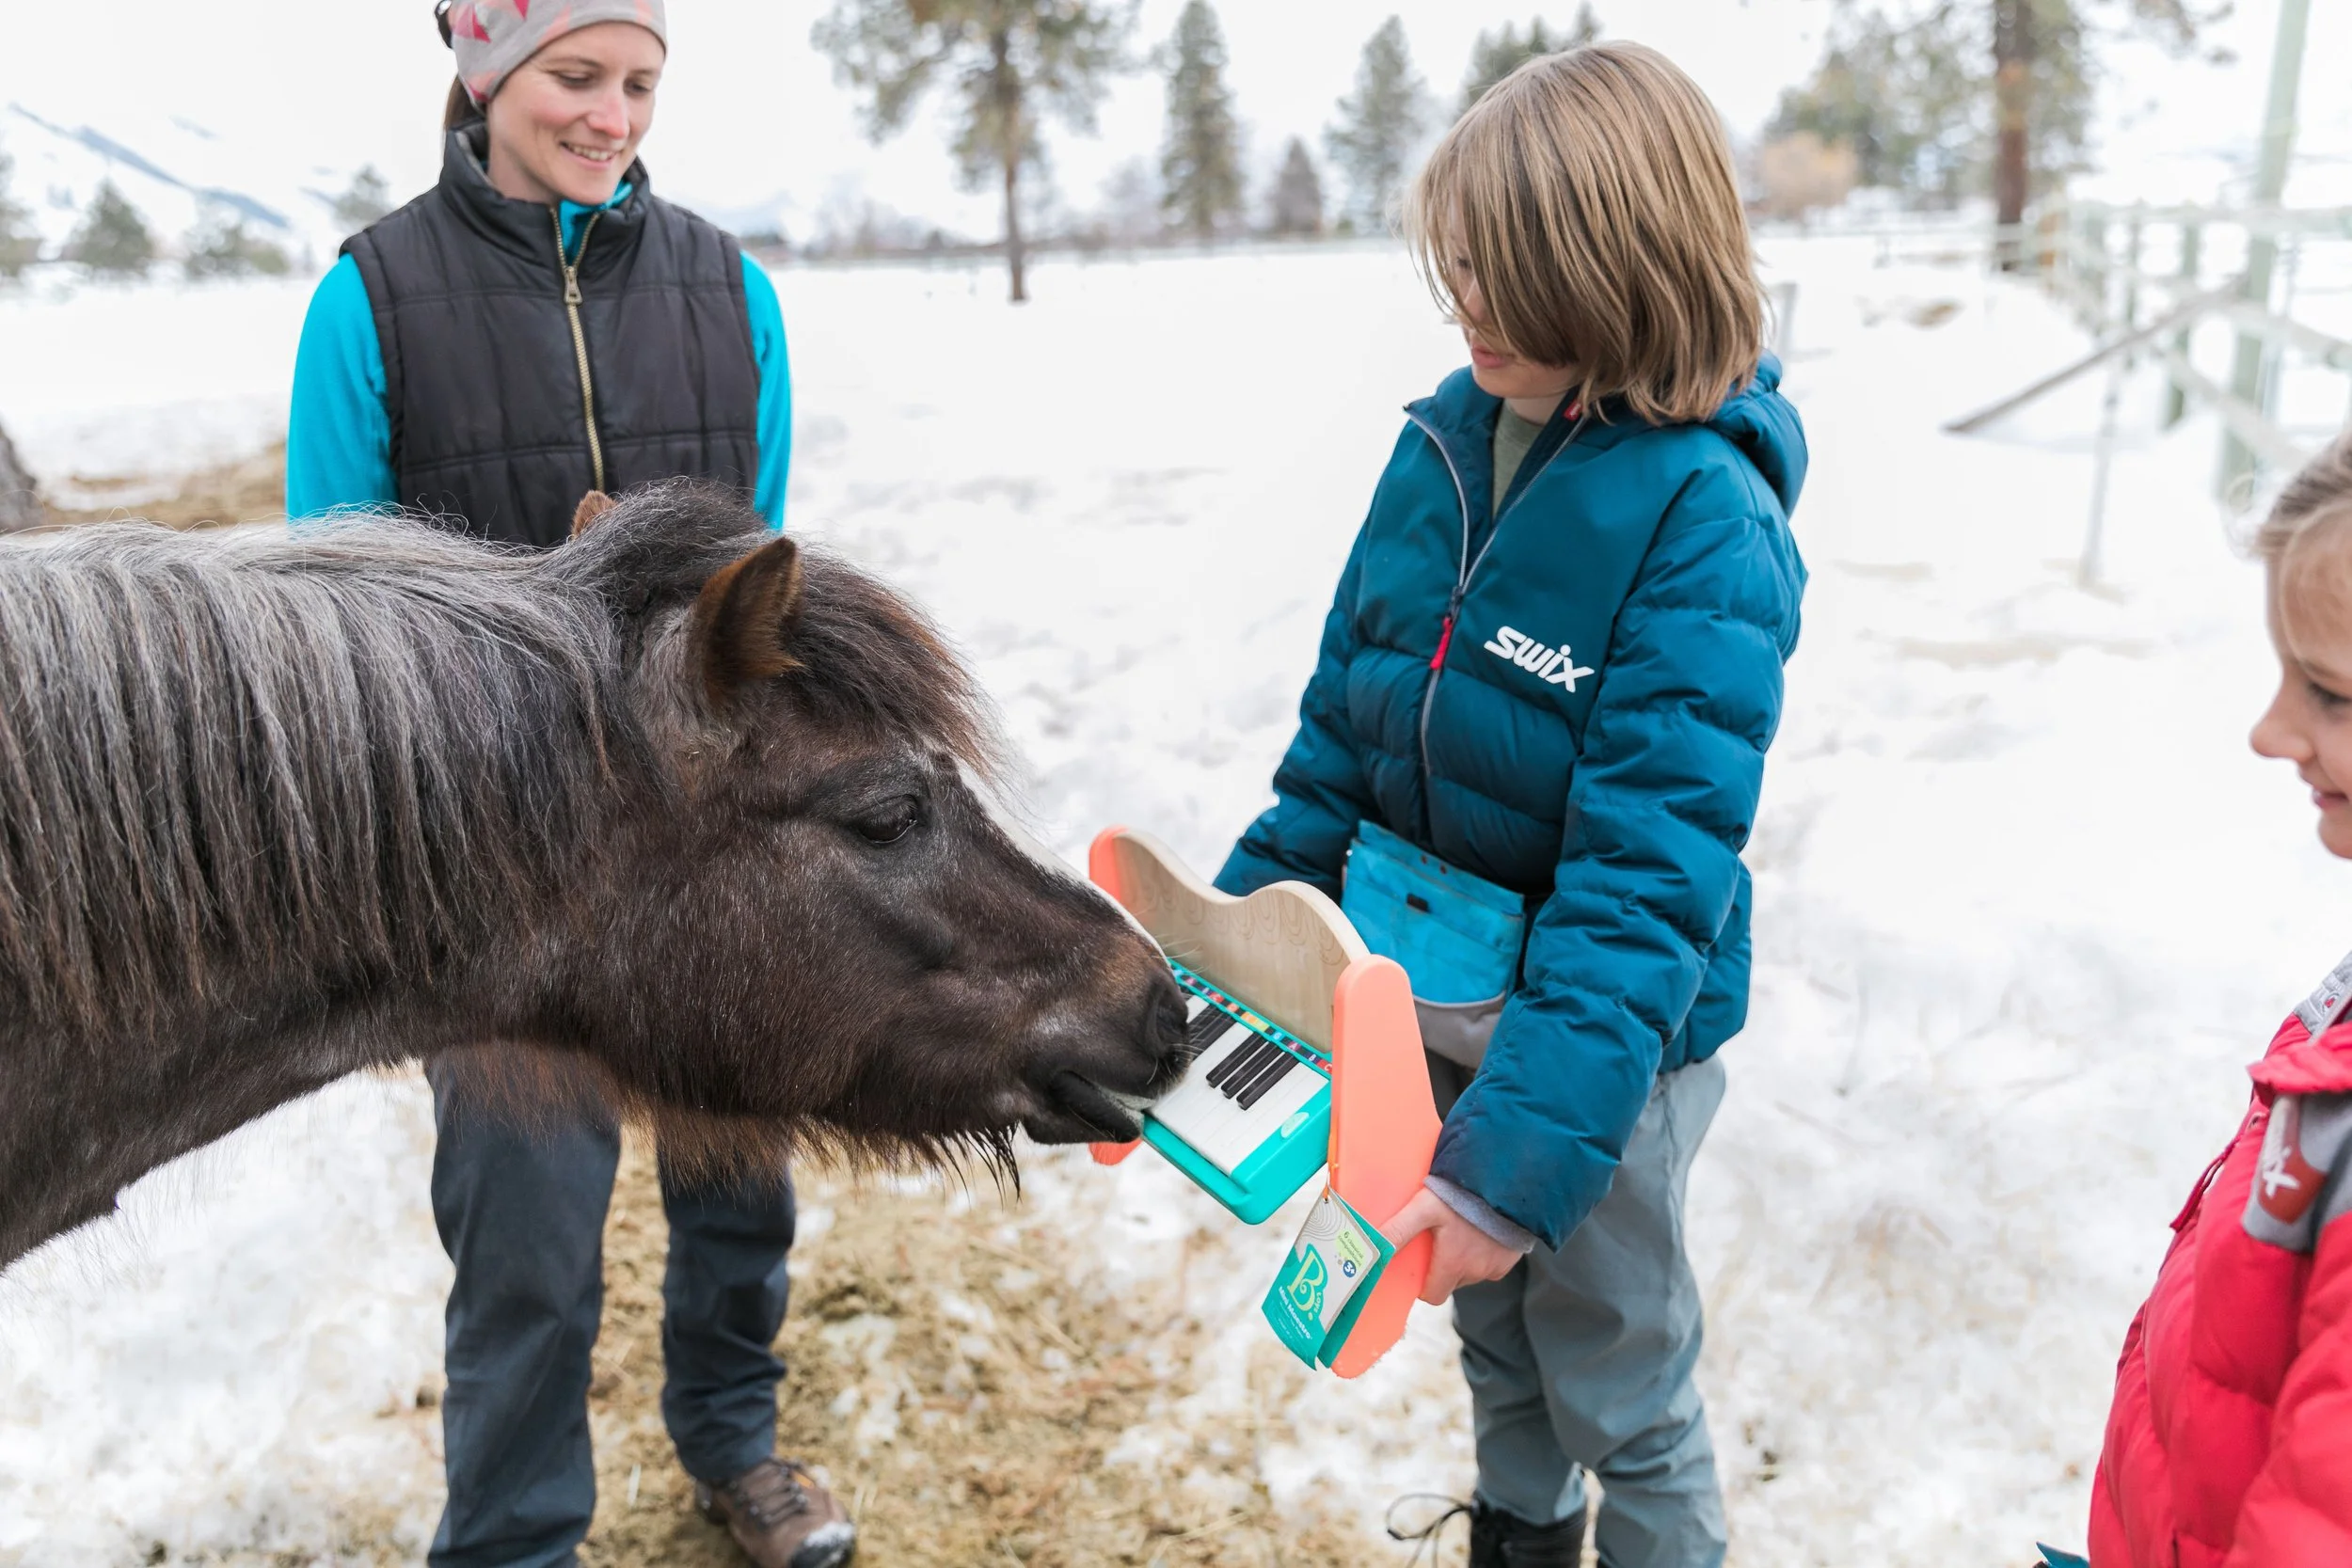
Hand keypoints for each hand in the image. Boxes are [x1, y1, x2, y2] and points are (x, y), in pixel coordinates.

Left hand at [1382, 1185, 1523, 1304]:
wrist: (1504, 1183)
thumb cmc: (1462, 1196)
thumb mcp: (1424, 1208)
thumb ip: (1398, 1229)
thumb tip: (1371, 1248)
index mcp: (1453, 1265)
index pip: (1433, 1296)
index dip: (1424, 1286)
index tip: (1420, 1267)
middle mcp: (1476, 1272)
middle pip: (1452, 1282)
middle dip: (1443, 1269)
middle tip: (1437, 1242)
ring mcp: (1496, 1266)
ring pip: (1472, 1273)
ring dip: (1464, 1259)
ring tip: (1459, 1231)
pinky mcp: (1510, 1257)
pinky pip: (1492, 1263)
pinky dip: (1484, 1253)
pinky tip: (1480, 1231)